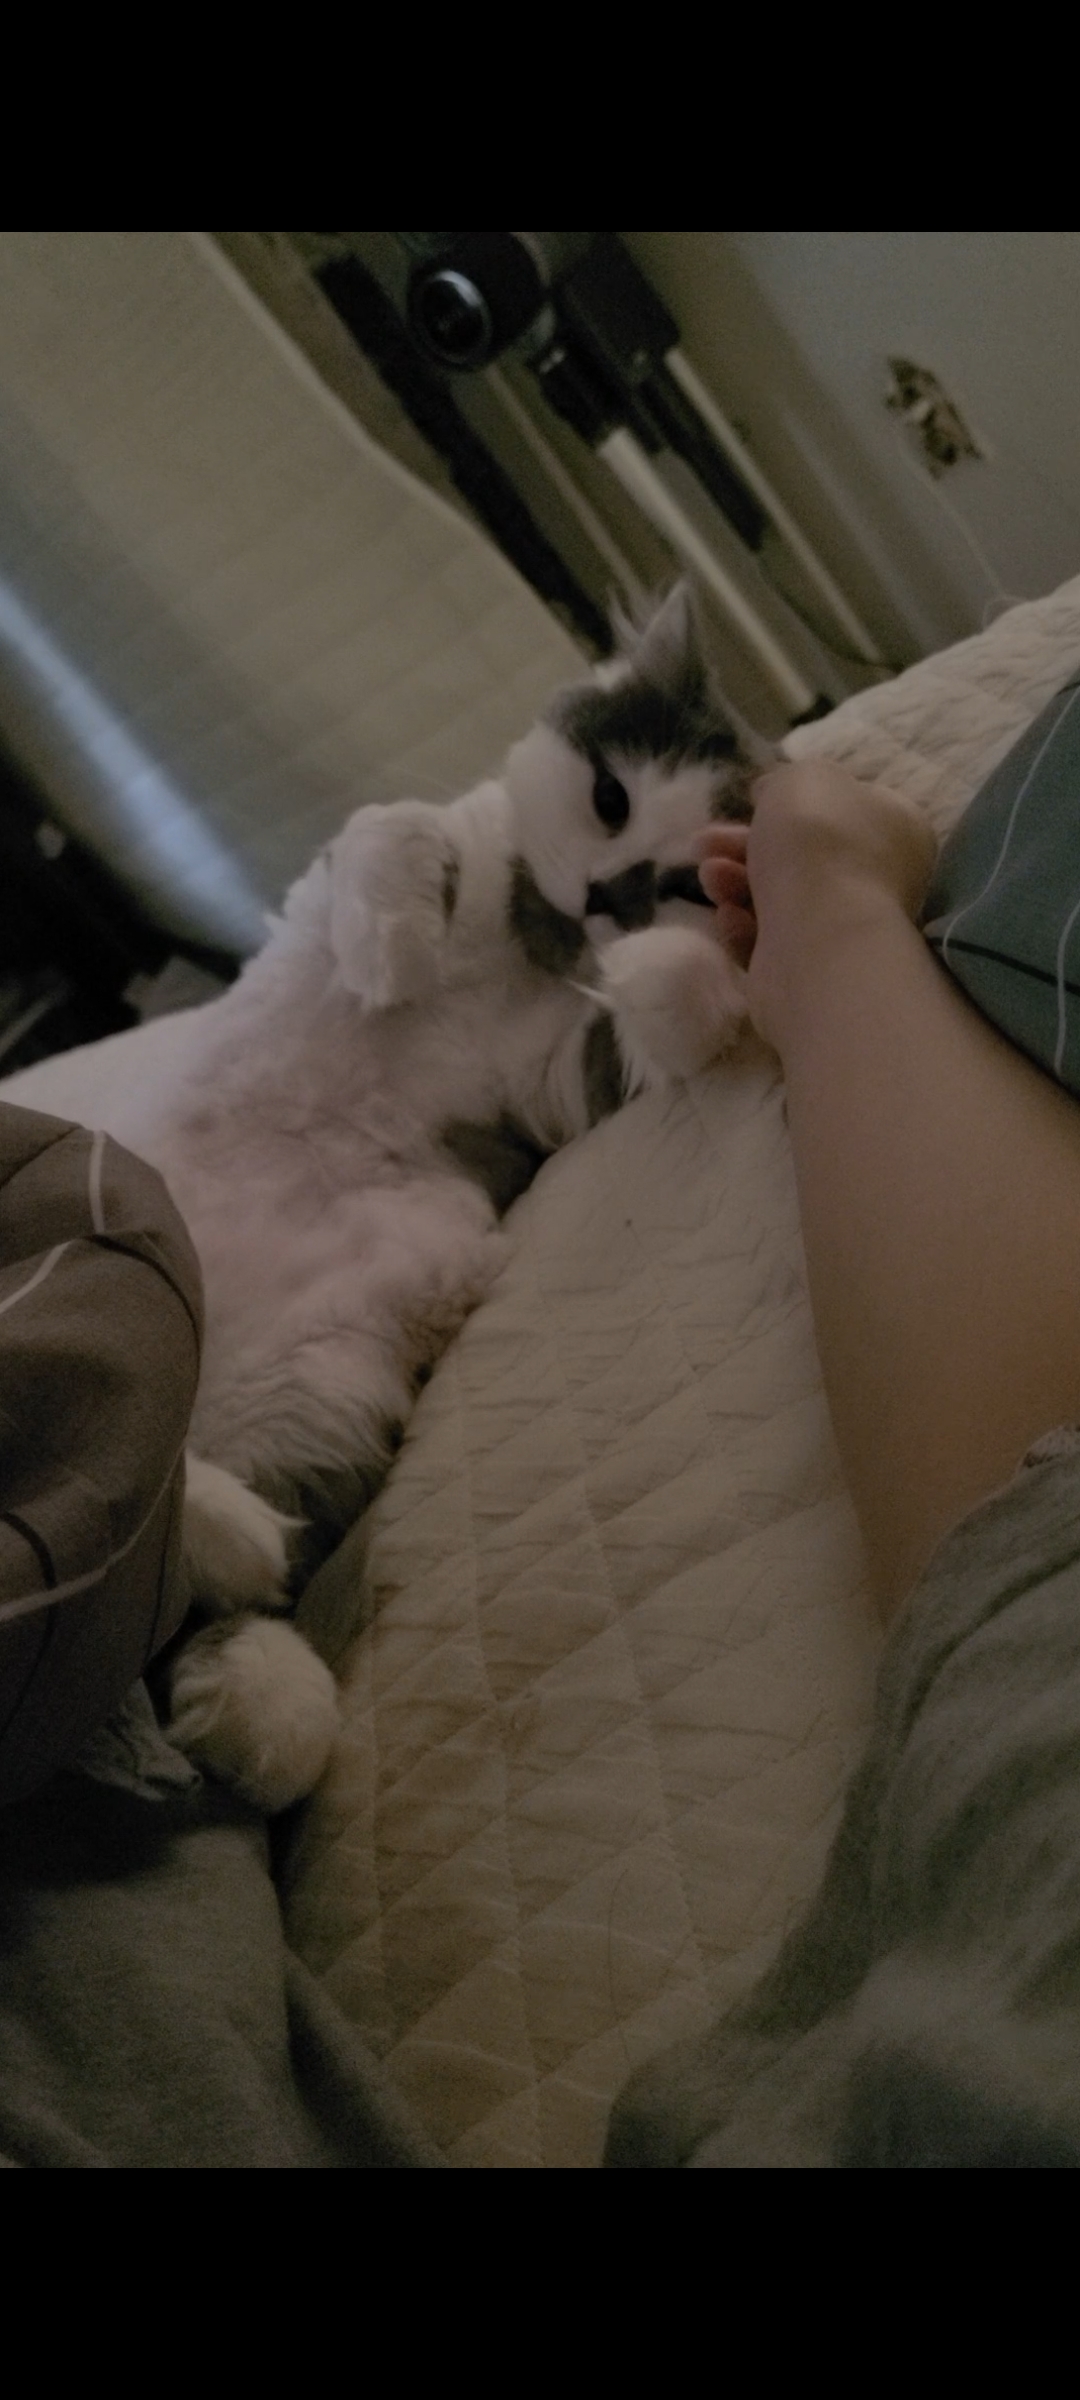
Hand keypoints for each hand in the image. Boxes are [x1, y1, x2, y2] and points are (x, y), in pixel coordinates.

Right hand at [695, 762, 937, 1052]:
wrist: (818, 936)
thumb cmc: (819, 843)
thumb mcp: (802, 778)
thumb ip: (789, 781)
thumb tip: (774, 797)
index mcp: (895, 826)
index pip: (842, 806)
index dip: (791, 800)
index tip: (750, 800)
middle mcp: (878, 877)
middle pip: (800, 853)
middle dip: (743, 844)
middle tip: (704, 842)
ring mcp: (845, 927)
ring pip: (778, 897)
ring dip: (734, 881)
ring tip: (708, 875)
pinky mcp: (813, 969)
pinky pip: (770, 941)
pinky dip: (743, 926)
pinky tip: (727, 916)